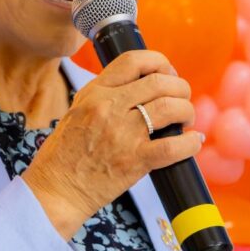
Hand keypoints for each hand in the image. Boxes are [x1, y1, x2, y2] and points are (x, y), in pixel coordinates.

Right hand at [23, 50, 202, 239]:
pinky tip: (193, 142)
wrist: (56, 189)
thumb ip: (103, 97)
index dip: (159, 62)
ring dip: (186, 111)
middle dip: (179, 88)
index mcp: (94, 92)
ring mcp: (122, 133)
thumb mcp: (77, 112)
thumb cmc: (65, 154)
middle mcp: (109, 107)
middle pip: (159, 82)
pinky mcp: (134, 160)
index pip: (133, 61)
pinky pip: (173, 146)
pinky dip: (190, 143)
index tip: (167, 73)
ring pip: (170, 107)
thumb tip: (138, 88)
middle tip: (182, 99)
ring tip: (186, 120)